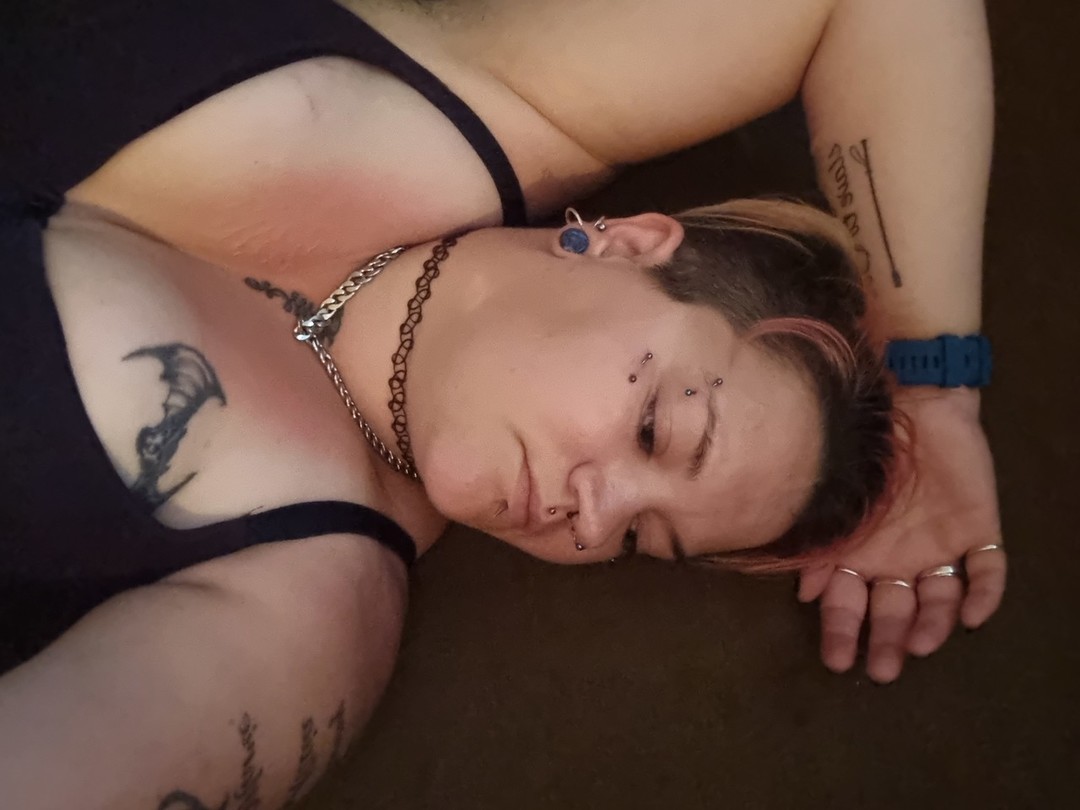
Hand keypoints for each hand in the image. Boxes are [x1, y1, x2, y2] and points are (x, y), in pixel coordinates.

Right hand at [797, 387, 1004, 682]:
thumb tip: (806, 595)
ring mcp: (940, 547)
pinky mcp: (978, 530)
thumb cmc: (859, 450)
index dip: (844, 632)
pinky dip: (984, 594)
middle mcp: (900, 560)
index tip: (837, 661)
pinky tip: (973, 615)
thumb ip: (819, 550)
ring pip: (940, 598)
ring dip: (933, 623)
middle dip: (889, 641)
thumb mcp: (832, 503)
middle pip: (896, 611)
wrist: (909, 399)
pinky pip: (988, 570)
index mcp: (861, 555)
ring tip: (924, 644)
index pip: (851, 605)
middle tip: (883, 669)